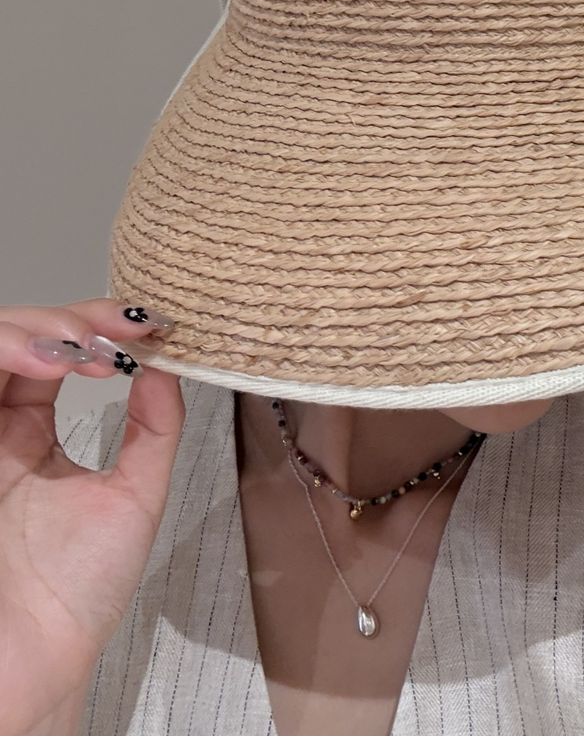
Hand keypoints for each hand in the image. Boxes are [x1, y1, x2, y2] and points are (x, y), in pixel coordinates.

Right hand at [0, 298, 184, 733]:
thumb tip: (167, 365)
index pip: (55, 354)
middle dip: (70, 320)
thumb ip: (152, 430)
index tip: (148, 324)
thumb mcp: (134, 498)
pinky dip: (3, 354)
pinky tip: (50, 364)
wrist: (34, 663)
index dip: (98, 327)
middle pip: (17, 339)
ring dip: (35, 330)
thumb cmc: (75, 596)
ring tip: (84, 347)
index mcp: (31, 438)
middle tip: (116, 333)